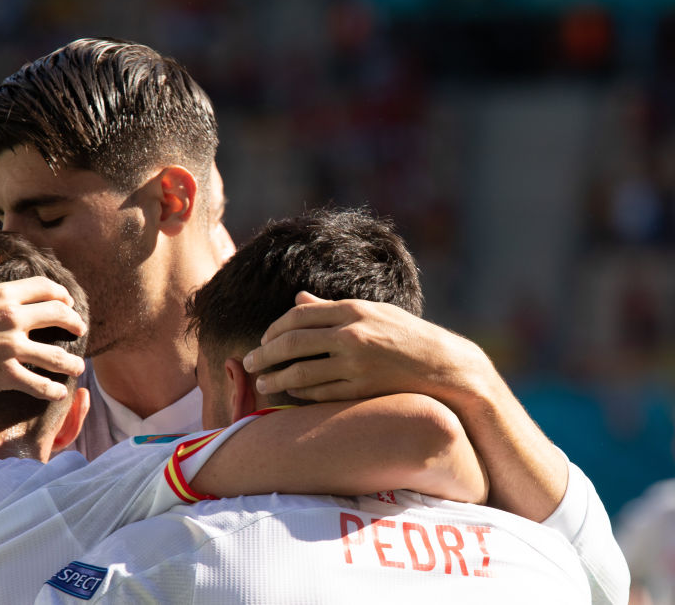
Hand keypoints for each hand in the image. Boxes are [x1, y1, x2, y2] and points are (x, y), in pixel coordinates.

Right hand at [0, 249, 86, 463]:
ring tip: (78, 366)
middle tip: (80, 330)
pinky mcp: (4, 375)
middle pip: (58, 315)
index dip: (62, 294)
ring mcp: (10, 348)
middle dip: (74, 322)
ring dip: (72, 361)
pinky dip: (53, 389)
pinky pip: (39, 384)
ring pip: (56, 355)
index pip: (45, 288)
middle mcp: (11, 319)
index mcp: (1, 295)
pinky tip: (59, 391)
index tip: (67, 302)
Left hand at [246, 292, 566, 520]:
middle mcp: (353, 334)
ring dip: (277, 378)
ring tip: (263, 382)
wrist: (446, 367)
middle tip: (248, 362)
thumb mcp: (373, 313)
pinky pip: (321, 394)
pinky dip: (301, 395)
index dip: (274, 329)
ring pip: (302, 372)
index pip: (299, 315)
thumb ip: (332, 308)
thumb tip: (298, 298)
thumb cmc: (406, 336)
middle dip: (265, 354)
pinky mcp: (363, 390)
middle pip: (293, 343)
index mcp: (354, 310)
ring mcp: (357, 364)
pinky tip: (290, 395)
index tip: (262, 339)